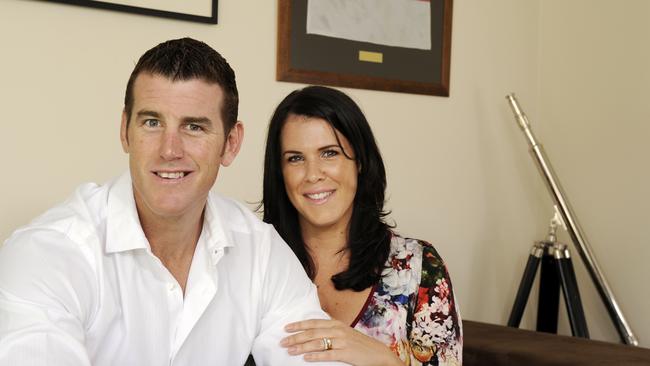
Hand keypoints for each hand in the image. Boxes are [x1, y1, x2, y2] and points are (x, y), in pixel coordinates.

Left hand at [281, 319, 402, 365]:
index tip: (286, 328)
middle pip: (311, 332)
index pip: (313, 323)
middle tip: (282, 342)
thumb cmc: (360, 344)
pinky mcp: (345, 353)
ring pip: (317, 343)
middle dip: (295, 337)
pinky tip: (305, 358)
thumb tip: (315, 329)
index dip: (298, 325)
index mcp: (336, 324)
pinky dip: (315, 356)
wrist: (378, 354)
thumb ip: (331, 329)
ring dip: (301, 347)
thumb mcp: (345, 332)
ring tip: (290, 350)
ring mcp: (342, 341)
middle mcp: (338, 330)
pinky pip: (327, 354)